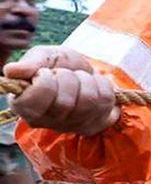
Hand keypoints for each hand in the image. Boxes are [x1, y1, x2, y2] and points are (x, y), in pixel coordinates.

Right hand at [5, 47, 119, 134]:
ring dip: (87, 81)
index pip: (33, 102)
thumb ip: (30, 63)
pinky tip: (93, 86)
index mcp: (23, 105)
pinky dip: (102, 85)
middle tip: (64, 74)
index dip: (44, 81)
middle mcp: (45, 122)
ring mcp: (70, 127)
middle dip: (68, 77)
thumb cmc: (58, 64)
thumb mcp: (43, 56)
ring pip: (88, 101)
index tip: (46, 72)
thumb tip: (11, 71)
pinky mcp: (93, 125)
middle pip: (64, 102)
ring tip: (79, 79)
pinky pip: (106, 101)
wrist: (83, 69)